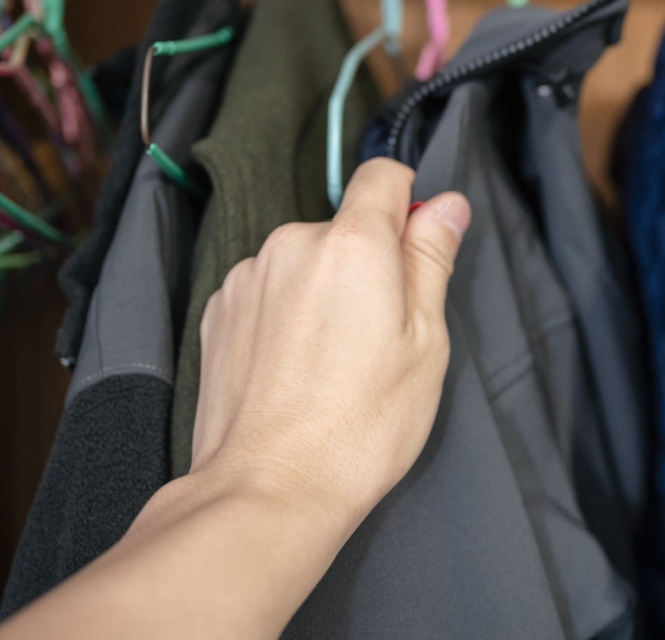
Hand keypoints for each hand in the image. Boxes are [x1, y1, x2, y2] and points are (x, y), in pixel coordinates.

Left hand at [192, 158, 470, 531]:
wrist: (268, 489)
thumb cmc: (359, 427)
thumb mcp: (426, 342)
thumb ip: (431, 260)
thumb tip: (446, 206)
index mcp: (353, 244)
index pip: (383, 175)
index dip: (409, 202)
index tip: (418, 244)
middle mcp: (291, 244)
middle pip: (345, 228)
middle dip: (368, 266)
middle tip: (382, 336)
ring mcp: (248, 277)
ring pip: (305, 263)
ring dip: (324, 292)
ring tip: (334, 364)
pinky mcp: (219, 311)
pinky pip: (269, 292)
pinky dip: (287, 317)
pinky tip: (297, 371)